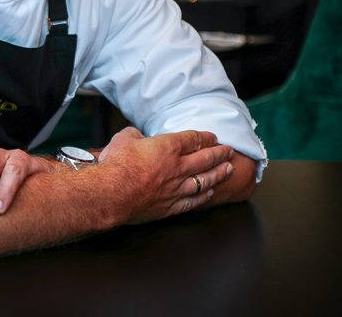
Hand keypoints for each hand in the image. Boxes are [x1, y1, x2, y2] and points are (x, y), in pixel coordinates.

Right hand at [98, 127, 234, 223]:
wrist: (111, 193)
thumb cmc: (117, 164)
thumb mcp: (124, 138)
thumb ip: (135, 135)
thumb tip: (136, 135)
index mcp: (168, 147)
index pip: (193, 139)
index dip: (205, 137)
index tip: (213, 137)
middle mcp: (178, 167)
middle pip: (206, 159)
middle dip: (220, 154)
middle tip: (229, 152)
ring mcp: (176, 188)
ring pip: (204, 180)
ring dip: (218, 174)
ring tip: (228, 170)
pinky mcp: (170, 206)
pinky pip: (193, 200)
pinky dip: (203, 196)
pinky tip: (209, 194)